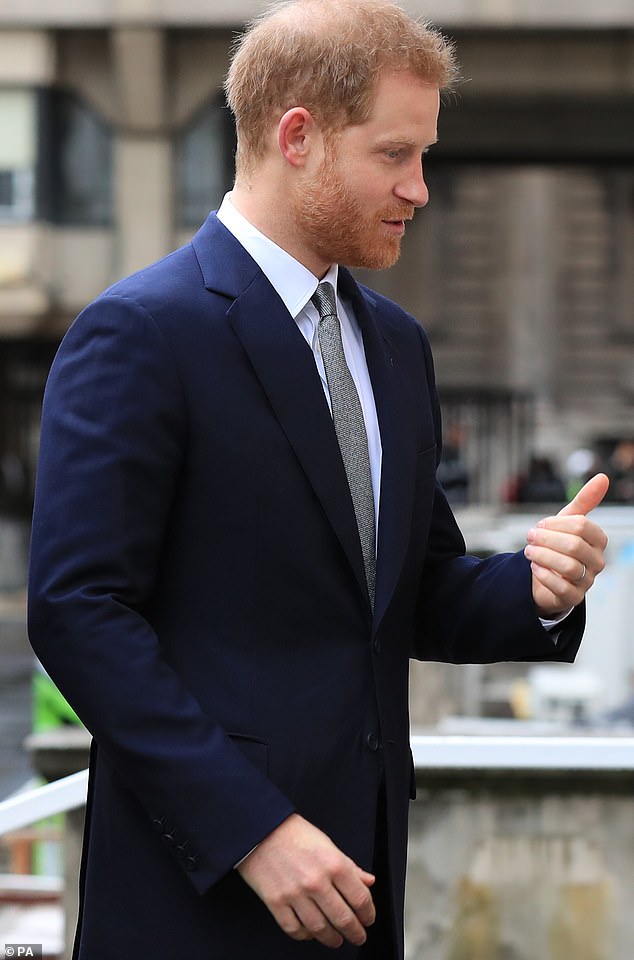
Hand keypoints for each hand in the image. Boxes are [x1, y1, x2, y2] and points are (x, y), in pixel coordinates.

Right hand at [236, 813, 375, 948]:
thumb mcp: (328, 844)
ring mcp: (295, 894)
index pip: (360, 899)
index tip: (368, 918)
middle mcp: (316, 881)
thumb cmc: (294, 834)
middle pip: (343, 919)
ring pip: (320, 929)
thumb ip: (350, 866)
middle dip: (355, 932)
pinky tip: (311, 932)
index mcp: (334, 864)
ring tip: (336, 939)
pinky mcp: (276, 903)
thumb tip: (368, 882)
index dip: (368, 913)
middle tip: (358, 936)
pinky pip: (295, 929)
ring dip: (332, 939)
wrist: (260, 829)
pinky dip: (305, 935)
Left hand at [524, 473, 608, 618]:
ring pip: (569, 566)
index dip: (557, 523)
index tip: (540, 524)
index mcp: (598, 540)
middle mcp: (597, 561)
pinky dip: (544, 575)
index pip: (582, 526)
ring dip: (543, 556)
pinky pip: (561, 587)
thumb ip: (584, 501)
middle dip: (547, 539)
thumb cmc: (559, 546)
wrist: (546, 575)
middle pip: (574, 545)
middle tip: (529, 536)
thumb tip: (603, 477)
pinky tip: (534, 568)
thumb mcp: (567, 522)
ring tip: (529, 552)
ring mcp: (587, 581)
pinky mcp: (574, 598)